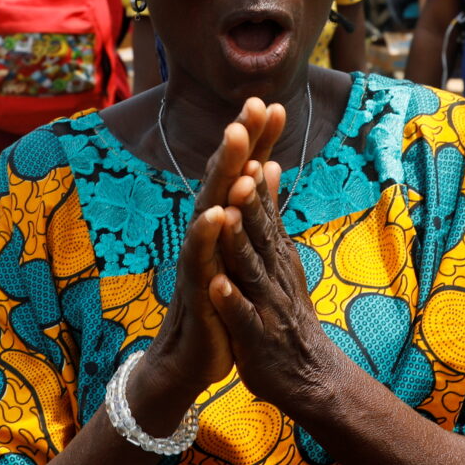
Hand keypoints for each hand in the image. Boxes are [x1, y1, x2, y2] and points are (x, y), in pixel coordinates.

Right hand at [131, 100, 284, 425]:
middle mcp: (207, 234)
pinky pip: (198, 259)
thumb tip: (268, 165)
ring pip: (210, 208)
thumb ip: (251, 208)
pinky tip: (214, 214)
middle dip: (239, 142)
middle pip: (223, 180)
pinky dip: (205, 236)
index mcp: (224, 225)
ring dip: (223, 175)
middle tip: (253, 105)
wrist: (189, 360)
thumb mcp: (239, 252)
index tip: (275, 105)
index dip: (258, 142)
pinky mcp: (195, 289)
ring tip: (236, 141)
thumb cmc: (217, 303)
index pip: (244, 175)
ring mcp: (199, 258)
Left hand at [206, 157, 338, 415]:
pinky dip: (230, 301)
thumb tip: (269, 164)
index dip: (255, 177)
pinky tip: (217, 285)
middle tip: (242, 167)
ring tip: (226, 216)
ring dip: (238, 243)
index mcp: (275, 253)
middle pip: (259, 233)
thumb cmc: (287, 310)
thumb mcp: (282, 256)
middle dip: (249, 201)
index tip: (250, 144)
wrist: (309, 373)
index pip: (264, 210)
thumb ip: (271, 213)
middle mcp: (273, 273)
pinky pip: (241, 318)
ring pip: (250, 270)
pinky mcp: (256, 338)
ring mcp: (267, 304)